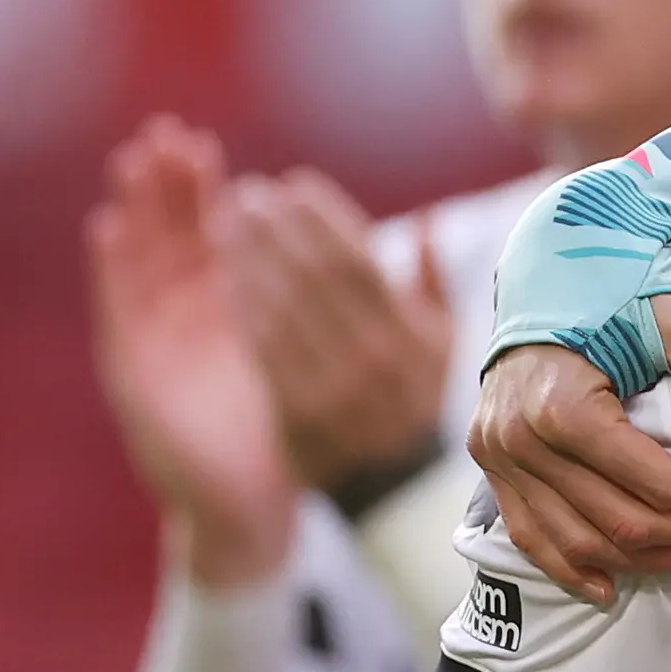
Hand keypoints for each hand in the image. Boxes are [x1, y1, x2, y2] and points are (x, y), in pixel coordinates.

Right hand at [86, 117, 295, 588]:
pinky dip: (112, 270)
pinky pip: (122, 313)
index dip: (202, 193)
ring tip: (134, 161)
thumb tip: (389, 240)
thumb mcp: (319, 358)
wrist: (249, 503)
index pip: (211, 239)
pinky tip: (108, 227)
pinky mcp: (137, 374)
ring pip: (143, 263)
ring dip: (137, 212)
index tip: (200, 144)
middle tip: (165, 133)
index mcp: (231, 310)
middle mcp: (188, 319)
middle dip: (167, 188)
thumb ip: (336, 302)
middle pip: (172, 240)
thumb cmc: (286, 430)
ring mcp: (159, 343)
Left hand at [218, 168, 451, 500]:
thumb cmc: (418, 401)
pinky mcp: (299, 412)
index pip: (359, 260)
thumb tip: (427, 221)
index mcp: (410, 333)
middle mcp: (374, 356)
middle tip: (249, 195)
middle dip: (279, 229)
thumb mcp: (444, 344)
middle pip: (316, 276)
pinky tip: (226, 278)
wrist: (396, 487)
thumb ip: (433, 282)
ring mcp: (335, 386)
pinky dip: (245, 308)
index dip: (323, 217)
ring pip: (285, 308)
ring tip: (228, 223)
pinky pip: (266, 349)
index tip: (293, 184)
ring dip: (252, 259)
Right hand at [467, 296, 670, 605]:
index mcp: (563, 406)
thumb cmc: (611, 291)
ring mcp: (499, 461)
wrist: (543, 275)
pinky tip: (613, 587)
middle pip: (622, 520)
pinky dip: (575, 569)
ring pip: (582, 544)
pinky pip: (532, 539)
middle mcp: (520, 442)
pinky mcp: (492, 469)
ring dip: (651, 559)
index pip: (654, 478)